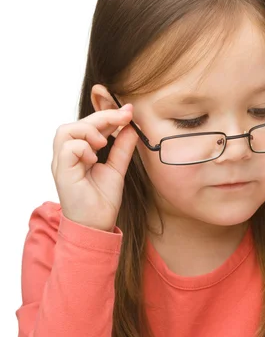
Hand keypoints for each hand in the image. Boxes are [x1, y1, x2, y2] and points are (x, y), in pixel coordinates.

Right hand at [51, 104, 138, 231]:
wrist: (97, 225)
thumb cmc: (103, 201)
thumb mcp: (117, 168)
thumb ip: (123, 148)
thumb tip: (132, 127)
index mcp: (79, 153)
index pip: (89, 125)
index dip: (108, 115)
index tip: (129, 111)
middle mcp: (67, 155)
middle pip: (78, 123)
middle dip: (103, 116)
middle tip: (124, 117)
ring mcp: (62, 163)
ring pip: (66, 130)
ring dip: (89, 131)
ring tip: (104, 143)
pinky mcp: (62, 172)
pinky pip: (67, 147)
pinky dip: (83, 147)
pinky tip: (94, 158)